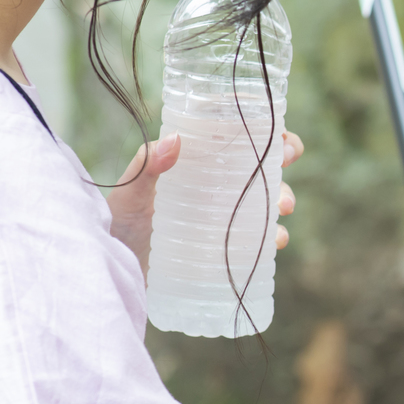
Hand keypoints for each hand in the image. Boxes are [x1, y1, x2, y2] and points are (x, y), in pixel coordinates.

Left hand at [107, 130, 302, 272]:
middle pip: (259, 162)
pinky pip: (260, 238)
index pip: (232, 135)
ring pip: (266, 198)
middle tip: (285, 162)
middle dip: (282, 157)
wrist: (117, 275)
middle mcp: (213, 185)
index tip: (276, 131)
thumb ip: (146, 165)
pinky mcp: (227, 247)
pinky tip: (277, 240)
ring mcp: (223, 216)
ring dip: (284, 197)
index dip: (262, 128)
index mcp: (193, 163)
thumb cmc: (118, 228)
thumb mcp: (129, 195)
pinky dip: (275, 236)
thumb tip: (175, 139)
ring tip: (283, 207)